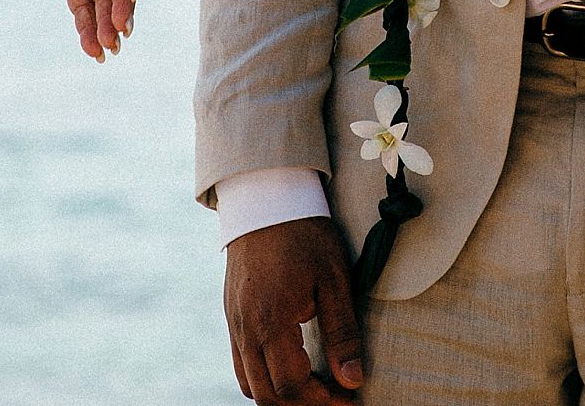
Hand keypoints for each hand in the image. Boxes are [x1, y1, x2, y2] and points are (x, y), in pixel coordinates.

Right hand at [225, 216, 363, 404]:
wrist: (267, 199)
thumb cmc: (305, 235)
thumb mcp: (335, 279)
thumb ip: (343, 333)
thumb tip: (353, 380)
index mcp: (271, 321)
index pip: (291, 387)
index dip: (323, 401)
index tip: (349, 398)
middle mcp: (245, 329)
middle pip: (267, 395)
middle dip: (303, 405)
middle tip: (336, 396)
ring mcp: (234, 324)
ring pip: (250, 384)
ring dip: (281, 395)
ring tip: (317, 386)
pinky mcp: (231, 317)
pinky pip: (241, 365)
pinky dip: (264, 378)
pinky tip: (293, 367)